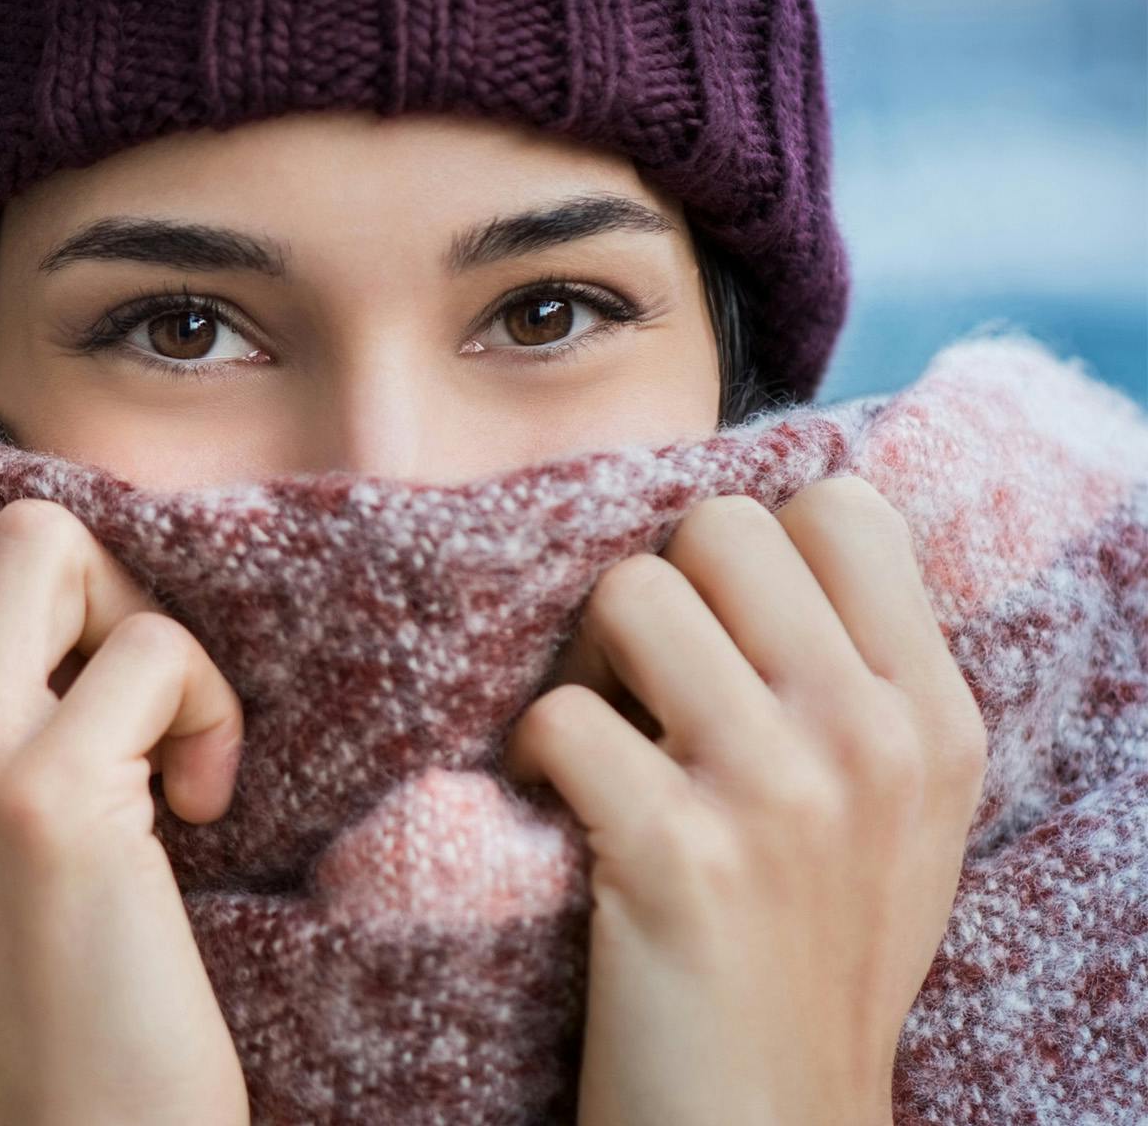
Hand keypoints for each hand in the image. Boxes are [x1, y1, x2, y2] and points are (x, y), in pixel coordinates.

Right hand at [0, 476, 249, 1125]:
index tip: (5, 621)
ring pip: (44, 538)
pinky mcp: (48, 801)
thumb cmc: (24, 992)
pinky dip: (209, 703)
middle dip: (51, 560)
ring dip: (131, 610)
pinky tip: (202, 798)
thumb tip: (7, 567)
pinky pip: (152, 645)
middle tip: (96, 667)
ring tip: (152, 720)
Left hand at [503, 475, 988, 1125]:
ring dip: (584, 662)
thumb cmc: (811, 957)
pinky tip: (553, 806)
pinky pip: (560, 714)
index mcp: (932, 714)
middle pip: (719, 529)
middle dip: (659, 589)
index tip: (721, 626)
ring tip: (597, 740)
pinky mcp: (677, 855)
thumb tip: (754, 542)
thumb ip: (855, 676)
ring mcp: (779, 792)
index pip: (842, 507)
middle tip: (639, 681)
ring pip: (631, 594)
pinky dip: (531, 755)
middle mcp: (869, 736)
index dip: (755, 549)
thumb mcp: (896, 812)